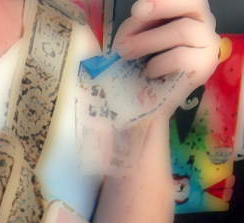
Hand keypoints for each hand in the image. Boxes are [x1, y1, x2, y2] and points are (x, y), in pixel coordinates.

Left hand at [113, 0, 219, 116]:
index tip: (138, 9)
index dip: (163, 0)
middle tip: (136, 14)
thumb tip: (137, 14)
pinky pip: (181, 57)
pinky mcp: (204, 67)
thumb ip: (138, 22)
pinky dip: (158, 64)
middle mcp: (201, 23)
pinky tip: (149, 72)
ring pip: (184, 29)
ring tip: (127, 53)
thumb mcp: (133, 36)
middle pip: (194, 3)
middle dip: (162, 6)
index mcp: (185, 12)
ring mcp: (207, 45)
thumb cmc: (136, 64)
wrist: (141, 101)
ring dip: (148, 40)